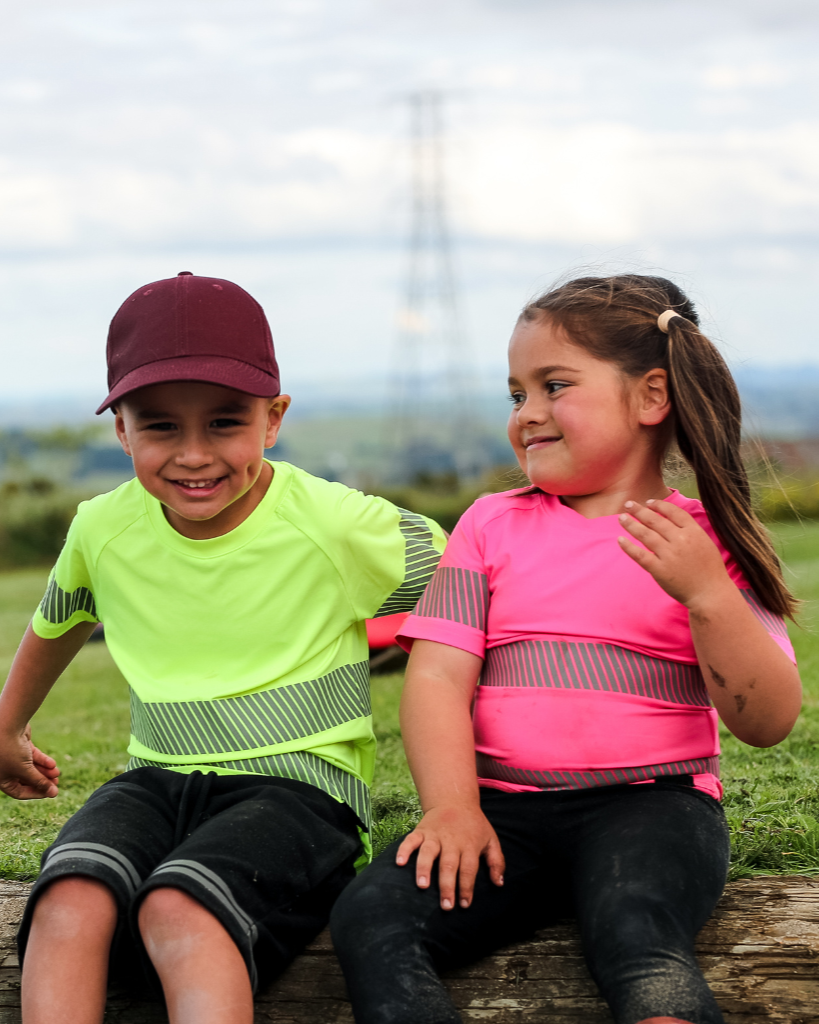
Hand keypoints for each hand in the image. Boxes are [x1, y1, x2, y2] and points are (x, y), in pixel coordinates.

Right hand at [0, 724, 59, 799]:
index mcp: (1, 779)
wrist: (8, 725)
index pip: (19, 792)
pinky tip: (53, 765)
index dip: (35, 794)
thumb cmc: (10, 751)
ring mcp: (13, 756)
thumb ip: (39, 782)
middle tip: (56, 783)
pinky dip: (43, 760)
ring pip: (32, 767)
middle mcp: (6, 768)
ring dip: (45, 771)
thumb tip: (53, 793)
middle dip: (43, 781)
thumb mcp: (25, 771)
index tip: (50, 793)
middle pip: (27, 779)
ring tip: (58, 773)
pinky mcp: (21, 745)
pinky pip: (33, 756)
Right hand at [395, 804, 504, 909]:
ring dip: (424, 869)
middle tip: (445, 905)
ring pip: (428, 852)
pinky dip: (404, 850)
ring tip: (422, 886)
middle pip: (449, 864)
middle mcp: (452, 841)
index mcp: (469, 845)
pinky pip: (411, 840)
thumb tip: (498, 884)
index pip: (469, 868)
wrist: (455, 799)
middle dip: (447, 886)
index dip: (466, 887)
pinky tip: (399, 863)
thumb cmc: (474, 825)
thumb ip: (496, 862)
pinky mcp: (421, 830)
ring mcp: (435, 835)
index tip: (464, 904)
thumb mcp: (491, 840)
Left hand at [617, 499, 731, 609]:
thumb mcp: (706, 543)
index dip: (659, 505)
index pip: (673, 512)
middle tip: (628, 504)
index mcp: (694, 532)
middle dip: (639, 511)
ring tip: (621, 518)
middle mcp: (680, 540)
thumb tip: (674, 519)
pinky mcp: (659, 569)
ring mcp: (669, 555)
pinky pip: (640, 555)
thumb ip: (690, 531)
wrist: (710, 594)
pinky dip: (629, 547)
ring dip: (631, 524)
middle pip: (655, 520)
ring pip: (645, 535)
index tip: (648, 502)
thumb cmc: (710, 570)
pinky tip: (620, 539)